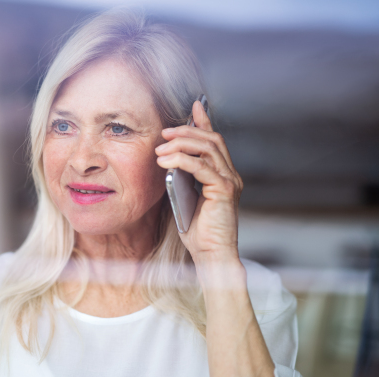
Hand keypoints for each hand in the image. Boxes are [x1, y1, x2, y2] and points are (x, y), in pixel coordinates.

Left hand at [155, 100, 243, 266]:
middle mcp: (230, 175)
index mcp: (223, 175)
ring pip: (208, 148)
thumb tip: (167, 159)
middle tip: (165, 131)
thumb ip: (183, 178)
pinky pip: (202, 167)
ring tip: (161, 147)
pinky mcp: (225, 190)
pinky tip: (166, 160)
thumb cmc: (198, 231)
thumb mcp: (186, 197)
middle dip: (187, 130)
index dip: (204, 121)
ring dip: (182, 143)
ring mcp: (230, 182)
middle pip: (211, 139)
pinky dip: (182, 160)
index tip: (193, 106)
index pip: (214, 141)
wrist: (211, 255)